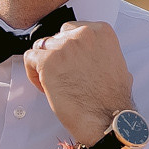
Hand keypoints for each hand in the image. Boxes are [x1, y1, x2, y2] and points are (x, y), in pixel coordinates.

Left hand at [24, 19, 134, 147]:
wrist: (106, 119)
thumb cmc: (113, 99)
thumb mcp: (118, 64)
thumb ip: (101, 52)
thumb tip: (91, 55)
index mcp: (100, 32)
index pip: (72, 29)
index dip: (69, 48)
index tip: (71, 62)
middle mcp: (82, 35)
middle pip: (56, 38)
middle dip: (57, 56)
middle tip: (63, 75)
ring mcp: (64, 47)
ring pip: (42, 47)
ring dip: (45, 64)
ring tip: (53, 83)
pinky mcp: (48, 61)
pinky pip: (30, 58)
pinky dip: (33, 72)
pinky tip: (44, 86)